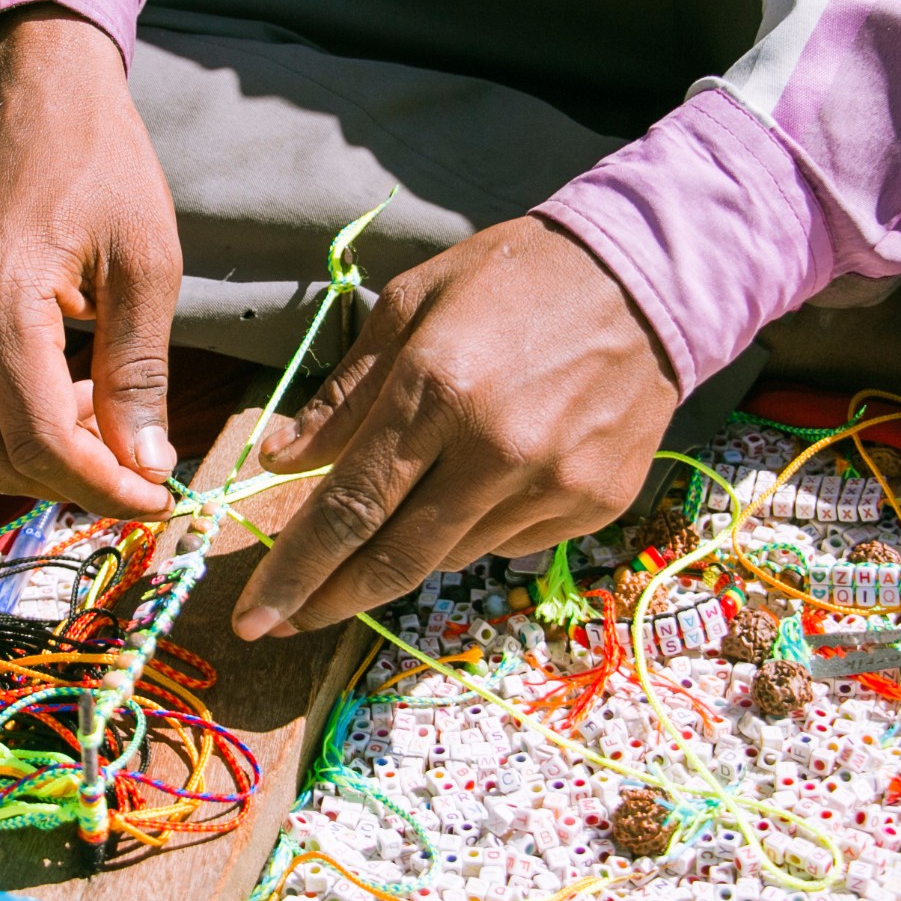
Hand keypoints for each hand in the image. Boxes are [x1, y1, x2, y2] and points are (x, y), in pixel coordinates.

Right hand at [0, 7, 178, 518]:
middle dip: (73, 483)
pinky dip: (21, 417)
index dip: (101, 488)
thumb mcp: (147, 264)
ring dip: (47, 453)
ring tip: (112, 417)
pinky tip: (74, 387)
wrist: (32, 87)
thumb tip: (145, 464)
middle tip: (142, 472)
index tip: (159, 498)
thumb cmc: (102, 161)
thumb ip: (140, 370)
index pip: (38, 442)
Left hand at [232, 216, 677, 638]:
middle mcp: (496, 450)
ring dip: (401, 555)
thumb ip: (342, 392)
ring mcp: (552, 484)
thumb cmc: (513, 277)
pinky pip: (507, 543)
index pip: (348, 508)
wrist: (648, 276)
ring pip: (448, 557)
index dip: (294, 571)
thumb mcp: (411, 303)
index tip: (252, 615)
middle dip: (326, 601)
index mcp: (437, 389)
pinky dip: (471, 529)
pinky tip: (477, 485)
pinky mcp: (594, 504)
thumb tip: (278, 461)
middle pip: (392, 559)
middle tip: (280, 624)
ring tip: (387, 525)